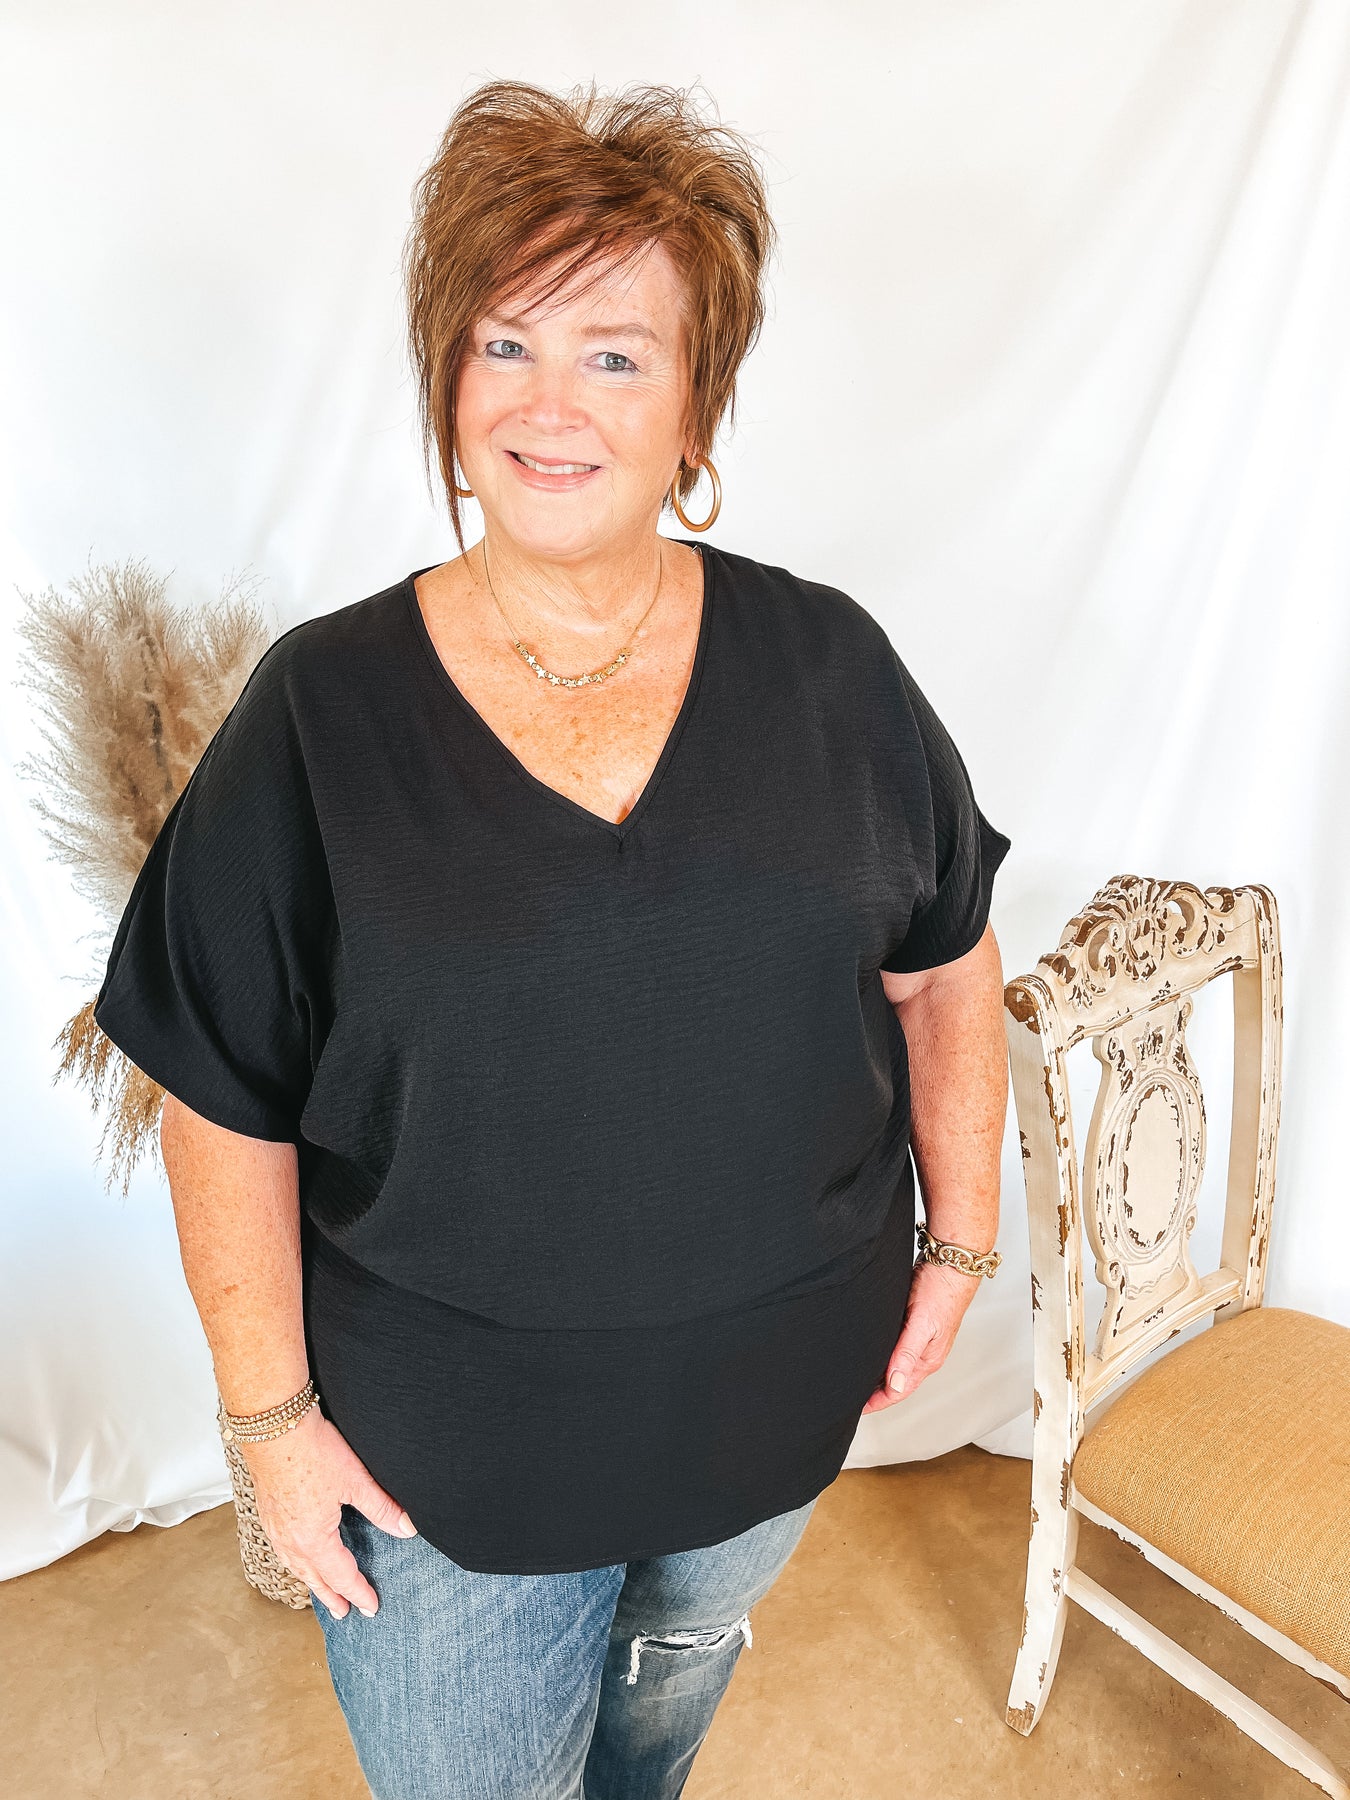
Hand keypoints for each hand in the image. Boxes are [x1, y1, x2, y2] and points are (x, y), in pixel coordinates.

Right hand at [238, 1405, 417, 1617]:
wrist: (273, 1426)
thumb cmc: (312, 1451)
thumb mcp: (355, 1480)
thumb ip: (382, 1507)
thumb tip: (407, 1529)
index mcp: (314, 1539)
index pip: (341, 1576)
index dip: (359, 1592)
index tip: (371, 1607)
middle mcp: (291, 1541)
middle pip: (314, 1578)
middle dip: (332, 1597)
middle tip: (344, 1613)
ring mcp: (275, 1527)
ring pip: (295, 1566)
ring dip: (311, 1581)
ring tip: (321, 1591)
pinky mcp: (267, 1511)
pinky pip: (281, 1550)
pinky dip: (294, 1562)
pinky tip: (297, 1556)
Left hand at [860, 1259, 983, 1413]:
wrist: (952, 1262)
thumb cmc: (942, 1291)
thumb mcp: (922, 1325)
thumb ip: (907, 1355)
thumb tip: (896, 1385)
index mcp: (928, 1359)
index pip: (900, 1391)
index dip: (878, 1402)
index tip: (857, 1408)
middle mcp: (924, 1353)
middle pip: (897, 1381)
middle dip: (875, 1392)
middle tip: (850, 1394)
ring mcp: (919, 1339)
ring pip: (895, 1364)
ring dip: (877, 1373)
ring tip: (856, 1376)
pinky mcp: (913, 1323)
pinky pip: (895, 1346)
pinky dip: (881, 1353)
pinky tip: (868, 1350)